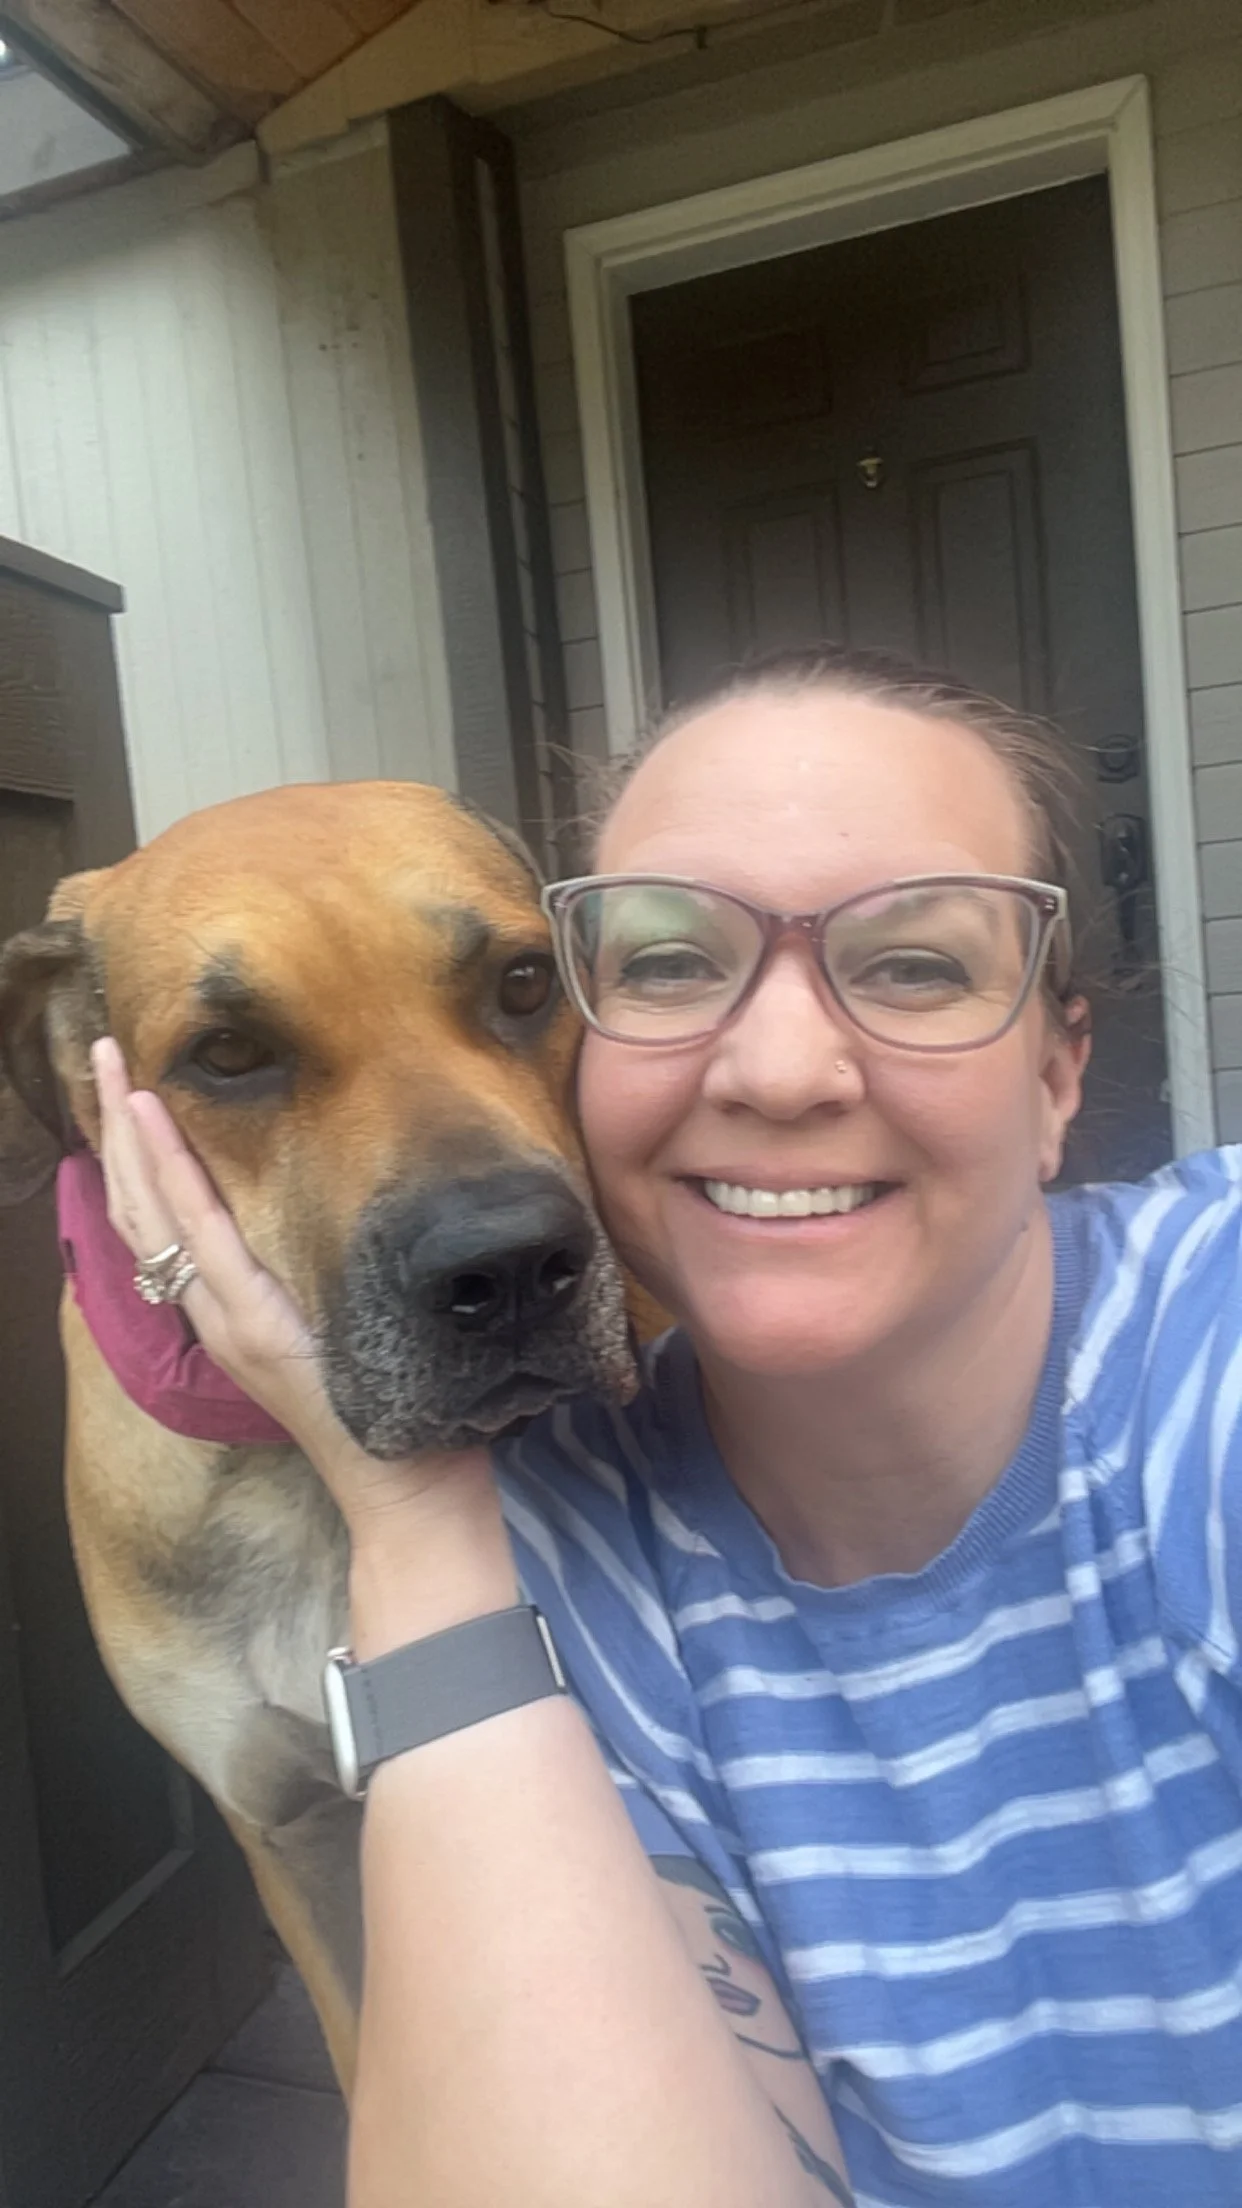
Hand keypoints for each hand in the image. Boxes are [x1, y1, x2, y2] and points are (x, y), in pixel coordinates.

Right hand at [90, 1039, 499, 1545]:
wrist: (403, 1492)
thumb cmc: (386, 1416)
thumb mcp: (333, 1334)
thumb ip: (310, 1285)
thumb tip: (319, 1218)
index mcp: (226, 1310)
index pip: (165, 1218)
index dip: (138, 1152)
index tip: (128, 1088)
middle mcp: (212, 1310)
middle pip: (142, 1204)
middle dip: (119, 1126)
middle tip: (105, 1053)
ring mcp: (225, 1316)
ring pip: (156, 1210)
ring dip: (130, 1135)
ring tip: (116, 1070)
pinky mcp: (250, 1324)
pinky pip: (201, 1235)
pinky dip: (172, 1176)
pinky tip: (154, 1123)